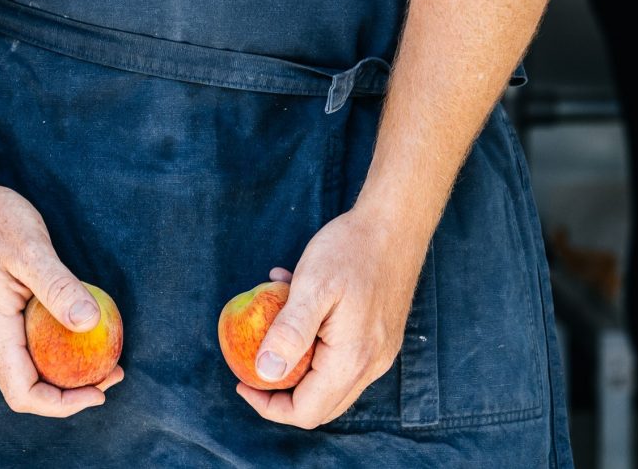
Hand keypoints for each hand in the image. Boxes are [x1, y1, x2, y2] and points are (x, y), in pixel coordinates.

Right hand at [0, 179, 121, 416]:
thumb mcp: (30, 248)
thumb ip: (59, 288)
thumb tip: (91, 323)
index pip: (24, 394)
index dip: (63, 404)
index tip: (99, 391)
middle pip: (27, 388)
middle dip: (71, 390)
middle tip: (112, 371)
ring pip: (25, 370)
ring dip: (62, 371)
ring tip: (100, 354)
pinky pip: (22, 348)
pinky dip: (51, 351)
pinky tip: (74, 331)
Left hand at [236, 206, 427, 428]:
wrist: (395, 225)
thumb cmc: (351, 250)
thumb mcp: (312, 285)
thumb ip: (289, 332)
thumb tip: (264, 372)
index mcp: (351, 360)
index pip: (306, 412)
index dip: (270, 406)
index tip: (242, 383)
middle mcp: (370, 366)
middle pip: (320, 405)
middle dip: (281, 394)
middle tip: (252, 366)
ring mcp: (379, 354)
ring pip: (330, 383)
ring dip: (297, 364)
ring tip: (272, 326)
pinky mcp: (380, 339)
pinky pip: (342, 357)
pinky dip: (314, 345)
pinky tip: (296, 306)